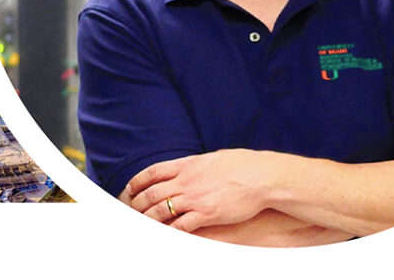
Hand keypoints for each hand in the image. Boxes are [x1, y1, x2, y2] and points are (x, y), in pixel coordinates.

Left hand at [125, 149, 279, 231]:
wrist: (262, 176)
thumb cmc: (243, 165)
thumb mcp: (213, 158)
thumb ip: (197, 165)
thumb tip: (189, 167)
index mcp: (187, 164)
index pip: (153, 172)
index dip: (138, 181)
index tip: (130, 188)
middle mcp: (187, 180)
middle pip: (153, 192)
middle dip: (138, 203)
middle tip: (132, 210)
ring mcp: (195, 197)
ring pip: (161, 210)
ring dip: (149, 218)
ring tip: (142, 224)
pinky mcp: (206, 214)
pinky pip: (180, 225)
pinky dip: (169, 231)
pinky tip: (164, 234)